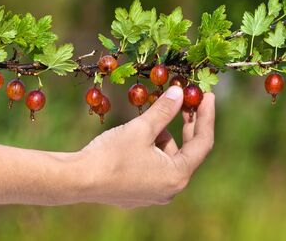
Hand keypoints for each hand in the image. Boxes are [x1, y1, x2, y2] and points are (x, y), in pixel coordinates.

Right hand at [74, 86, 214, 207]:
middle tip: (188, 101)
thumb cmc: (112, 154)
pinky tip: (142, 136)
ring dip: (166, 136)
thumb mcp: (143, 128)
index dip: (207, 116)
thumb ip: (165, 110)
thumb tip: (179, 92)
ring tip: (153, 119)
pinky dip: (154, 149)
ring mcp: (155, 193)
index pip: (203, 142)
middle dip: (188, 124)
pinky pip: (156, 166)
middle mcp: (170, 189)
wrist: (77, 179)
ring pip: (169, 158)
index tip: (208, 96)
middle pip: (188, 151)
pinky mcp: (140, 192)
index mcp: (177, 175)